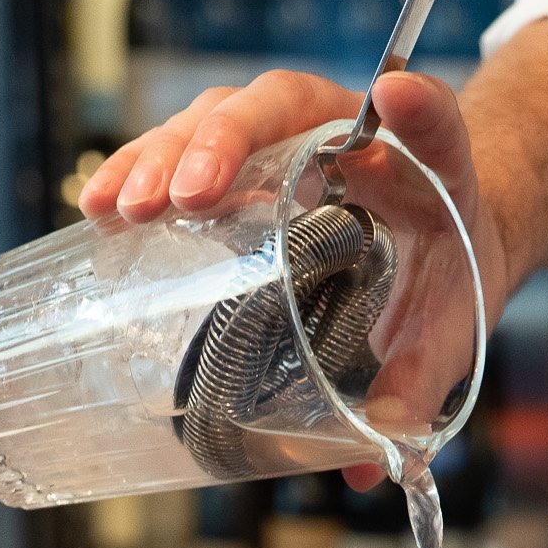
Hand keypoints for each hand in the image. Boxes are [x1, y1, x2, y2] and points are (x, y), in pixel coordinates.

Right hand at [78, 68, 509, 487]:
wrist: (441, 238)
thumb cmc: (447, 276)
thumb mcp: (447, 331)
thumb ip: (420, 382)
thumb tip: (378, 450)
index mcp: (424, 166)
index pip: (431, 120)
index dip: (419, 110)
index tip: (393, 97)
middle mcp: (350, 130)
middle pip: (283, 104)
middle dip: (228, 142)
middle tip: (187, 195)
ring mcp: (290, 134)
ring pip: (221, 116)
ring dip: (165, 154)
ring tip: (125, 206)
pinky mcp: (247, 154)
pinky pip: (187, 146)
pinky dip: (141, 168)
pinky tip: (100, 207)